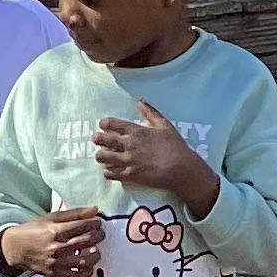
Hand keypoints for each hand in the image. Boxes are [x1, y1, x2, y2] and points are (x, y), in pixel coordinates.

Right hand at [1, 208, 103, 276]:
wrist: (15, 248)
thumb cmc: (33, 230)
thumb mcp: (51, 217)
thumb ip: (74, 213)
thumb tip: (95, 210)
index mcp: (55, 231)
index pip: (83, 226)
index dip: (95, 223)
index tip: (98, 222)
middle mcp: (56, 247)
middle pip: (87, 242)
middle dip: (98, 236)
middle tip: (100, 234)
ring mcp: (56, 263)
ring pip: (85, 261)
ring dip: (95, 255)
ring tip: (95, 250)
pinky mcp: (55, 274)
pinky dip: (87, 272)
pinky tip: (88, 265)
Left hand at [94, 100, 212, 210]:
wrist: (181, 169)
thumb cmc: (176, 147)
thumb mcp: (165, 125)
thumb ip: (151, 112)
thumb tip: (140, 101)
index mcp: (137, 131)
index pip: (114, 124)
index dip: (105, 124)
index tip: (102, 125)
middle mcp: (129, 145)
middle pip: (104, 140)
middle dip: (97, 139)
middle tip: (96, 139)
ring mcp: (128, 161)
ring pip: (104, 157)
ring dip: (101, 156)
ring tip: (102, 155)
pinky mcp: (130, 175)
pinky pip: (111, 173)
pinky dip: (108, 171)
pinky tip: (109, 170)